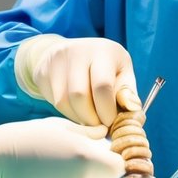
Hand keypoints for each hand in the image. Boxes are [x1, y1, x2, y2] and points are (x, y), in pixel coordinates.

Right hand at [0, 118, 124, 177]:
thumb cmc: (23, 139)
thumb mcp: (56, 127)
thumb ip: (86, 133)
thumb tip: (104, 135)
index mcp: (86, 158)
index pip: (119, 168)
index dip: (111, 162)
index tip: (101, 158)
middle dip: (90, 177)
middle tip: (65, 164)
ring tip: (47, 174)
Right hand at [14, 35, 139, 127]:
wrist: (72, 53)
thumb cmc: (105, 68)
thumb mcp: (122, 73)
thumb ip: (127, 93)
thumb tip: (133, 112)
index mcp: (104, 51)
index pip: (102, 86)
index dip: (106, 110)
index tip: (110, 123)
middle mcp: (78, 50)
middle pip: (79, 95)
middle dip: (91, 118)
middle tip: (99, 126)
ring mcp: (58, 59)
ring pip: (64, 101)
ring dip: (79, 119)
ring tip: (89, 121)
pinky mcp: (44, 70)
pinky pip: (54, 101)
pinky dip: (68, 114)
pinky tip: (78, 113)